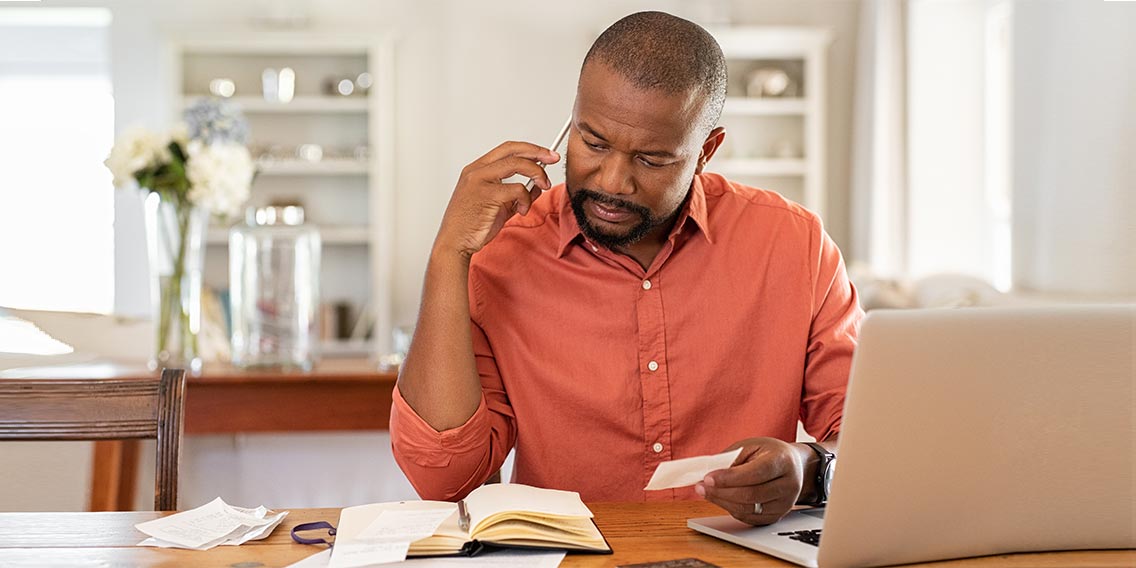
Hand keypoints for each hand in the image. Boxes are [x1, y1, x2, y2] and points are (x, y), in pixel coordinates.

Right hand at [434, 141, 559, 258]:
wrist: (455, 243)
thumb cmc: (472, 226)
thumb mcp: (499, 206)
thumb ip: (517, 194)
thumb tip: (537, 185)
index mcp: (477, 170)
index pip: (507, 149)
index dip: (529, 149)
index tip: (546, 154)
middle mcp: (476, 171)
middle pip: (513, 150)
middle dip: (537, 152)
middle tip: (552, 159)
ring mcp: (480, 181)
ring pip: (517, 164)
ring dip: (537, 174)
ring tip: (542, 186)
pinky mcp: (487, 194)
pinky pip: (518, 189)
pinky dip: (527, 199)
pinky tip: (522, 210)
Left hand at [695, 437, 806, 525]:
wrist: (793, 466)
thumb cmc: (769, 454)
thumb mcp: (750, 446)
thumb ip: (730, 459)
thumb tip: (707, 473)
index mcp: (783, 461)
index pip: (755, 473)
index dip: (729, 478)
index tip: (707, 478)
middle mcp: (788, 484)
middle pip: (751, 494)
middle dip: (721, 492)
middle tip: (701, 486)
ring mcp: (784, 503)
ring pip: (748, 509)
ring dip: (722, 501)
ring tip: (706, 492)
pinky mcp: (776, 516)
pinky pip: (749, 517)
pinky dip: (730, 509)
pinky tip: (720, 499)